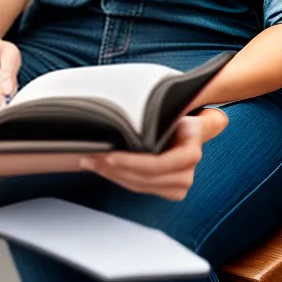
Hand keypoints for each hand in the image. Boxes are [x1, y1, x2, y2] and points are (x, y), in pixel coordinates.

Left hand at [81, 107, 228, 200]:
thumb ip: (174, 103)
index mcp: (191, 152)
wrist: (191, 133)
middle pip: (144, 178)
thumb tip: (171, 91)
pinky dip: (118, 178)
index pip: (159, 164)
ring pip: (138, 185)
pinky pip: (138, 187)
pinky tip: (102, 168)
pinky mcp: (166, 191)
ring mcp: (177, 187)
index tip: (109, 156)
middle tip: (90, 157)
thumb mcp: (179, 106)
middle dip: (114, 169)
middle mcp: (186, 174)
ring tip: (90, 162)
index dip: (133, 163)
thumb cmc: (179, 116)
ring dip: (111, 175)